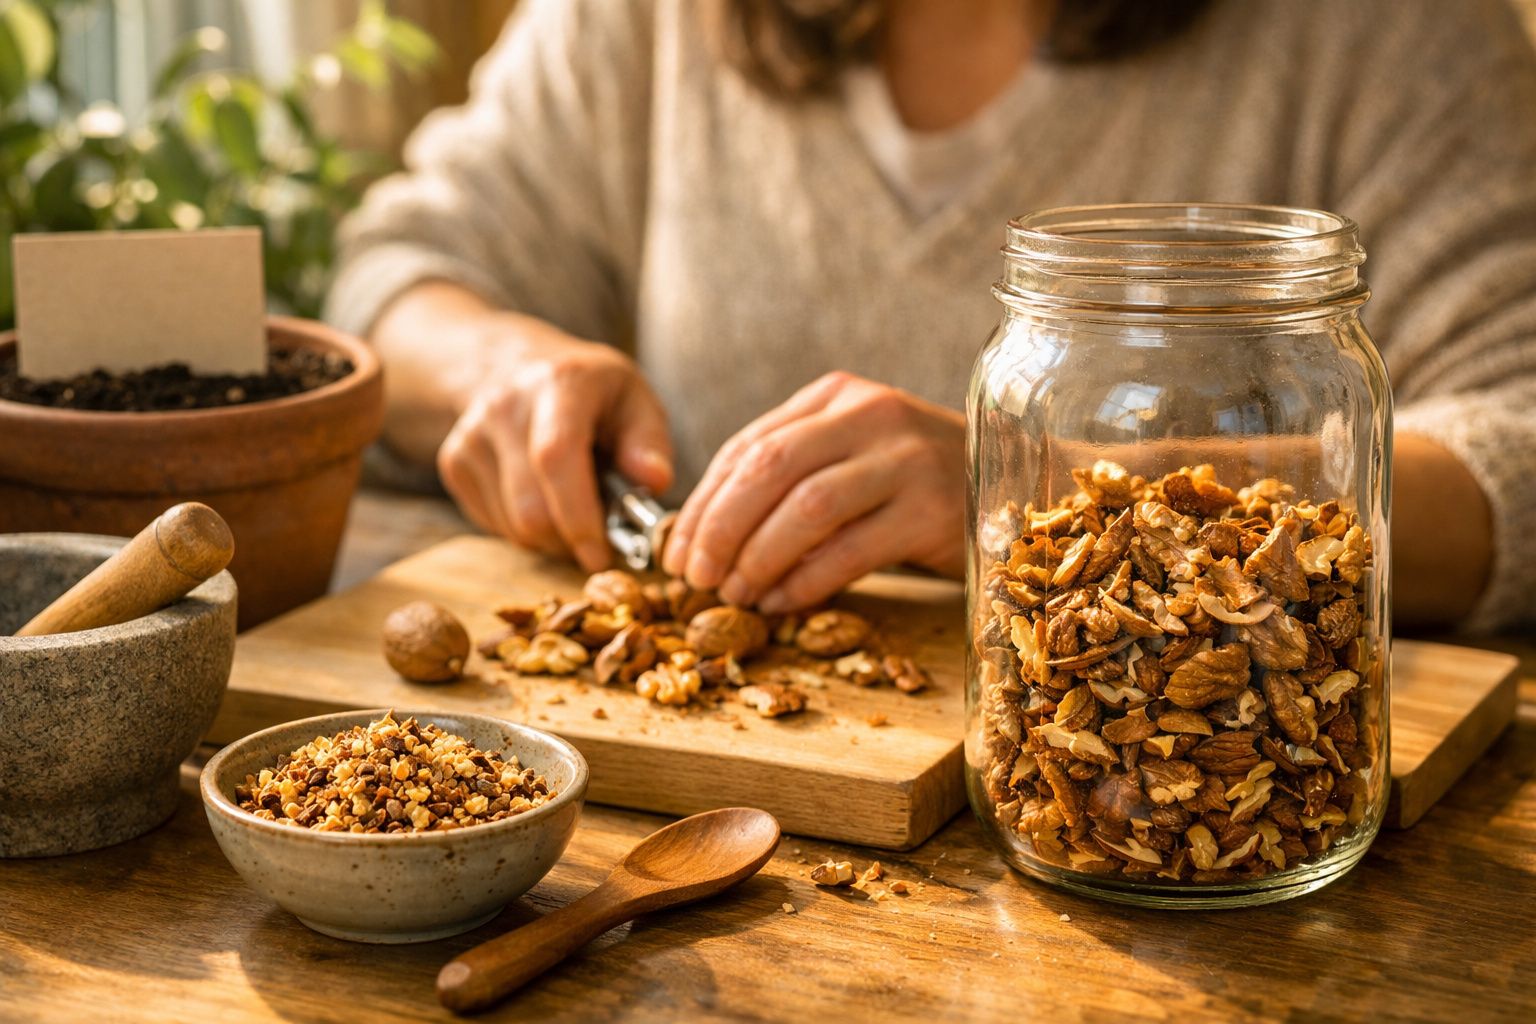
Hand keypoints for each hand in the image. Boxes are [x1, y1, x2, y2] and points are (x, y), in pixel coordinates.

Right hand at [436, 317, 672, 570]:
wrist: (519, 368)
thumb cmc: (591, 393)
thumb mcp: (634, 400)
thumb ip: (649, 441)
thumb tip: (655, 480)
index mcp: (559, 384)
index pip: (556, 457)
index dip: (578, 514)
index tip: (601, 554)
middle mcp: (505, 406)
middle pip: (529, 507)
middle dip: (569, 540)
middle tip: (598, 539)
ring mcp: (471, 435)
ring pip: (512, 526)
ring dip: (550, 538)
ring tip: (572, 508)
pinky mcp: (452, 462)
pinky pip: (493, 525)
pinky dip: (524, 531)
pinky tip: (541, 499)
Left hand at [662, 372, 965, 612]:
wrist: (1020, 489)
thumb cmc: (917, 485)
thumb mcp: (853, 460)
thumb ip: (791, 479)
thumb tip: (706, 539)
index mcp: (838, 395)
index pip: (749, 446)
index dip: (703, 504)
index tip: (675, 554)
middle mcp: (872, 414)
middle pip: (769, 469)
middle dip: (720, 529)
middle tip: (695, 578)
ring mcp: (907, 459)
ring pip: (806, 508)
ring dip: (758, 559)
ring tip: (736, 594)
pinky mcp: (933, 510)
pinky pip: (851, 550)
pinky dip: (807, 581)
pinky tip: (783, 603)